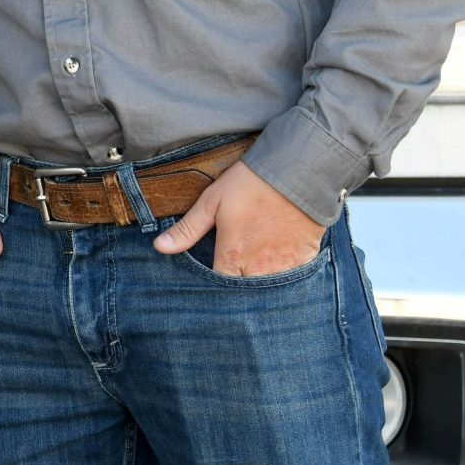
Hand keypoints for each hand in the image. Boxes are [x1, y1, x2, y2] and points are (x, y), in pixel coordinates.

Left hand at [152, 161, 322, 275]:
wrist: (298, 173)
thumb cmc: (251, 184)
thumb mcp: (212, 202)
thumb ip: (187, 230)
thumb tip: (159, 247)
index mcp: (232, 257)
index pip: (218, 288)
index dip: (213, 287)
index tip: (212, 276)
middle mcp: (258, 269)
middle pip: (244, 292)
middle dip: (237, 289)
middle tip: (234, 270)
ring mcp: (285, 267)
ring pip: (268, 290)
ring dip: (260, 283)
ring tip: (255, 268)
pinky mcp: (304, 260)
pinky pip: (293, 280)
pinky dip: (285, 276)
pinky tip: (278, 263)